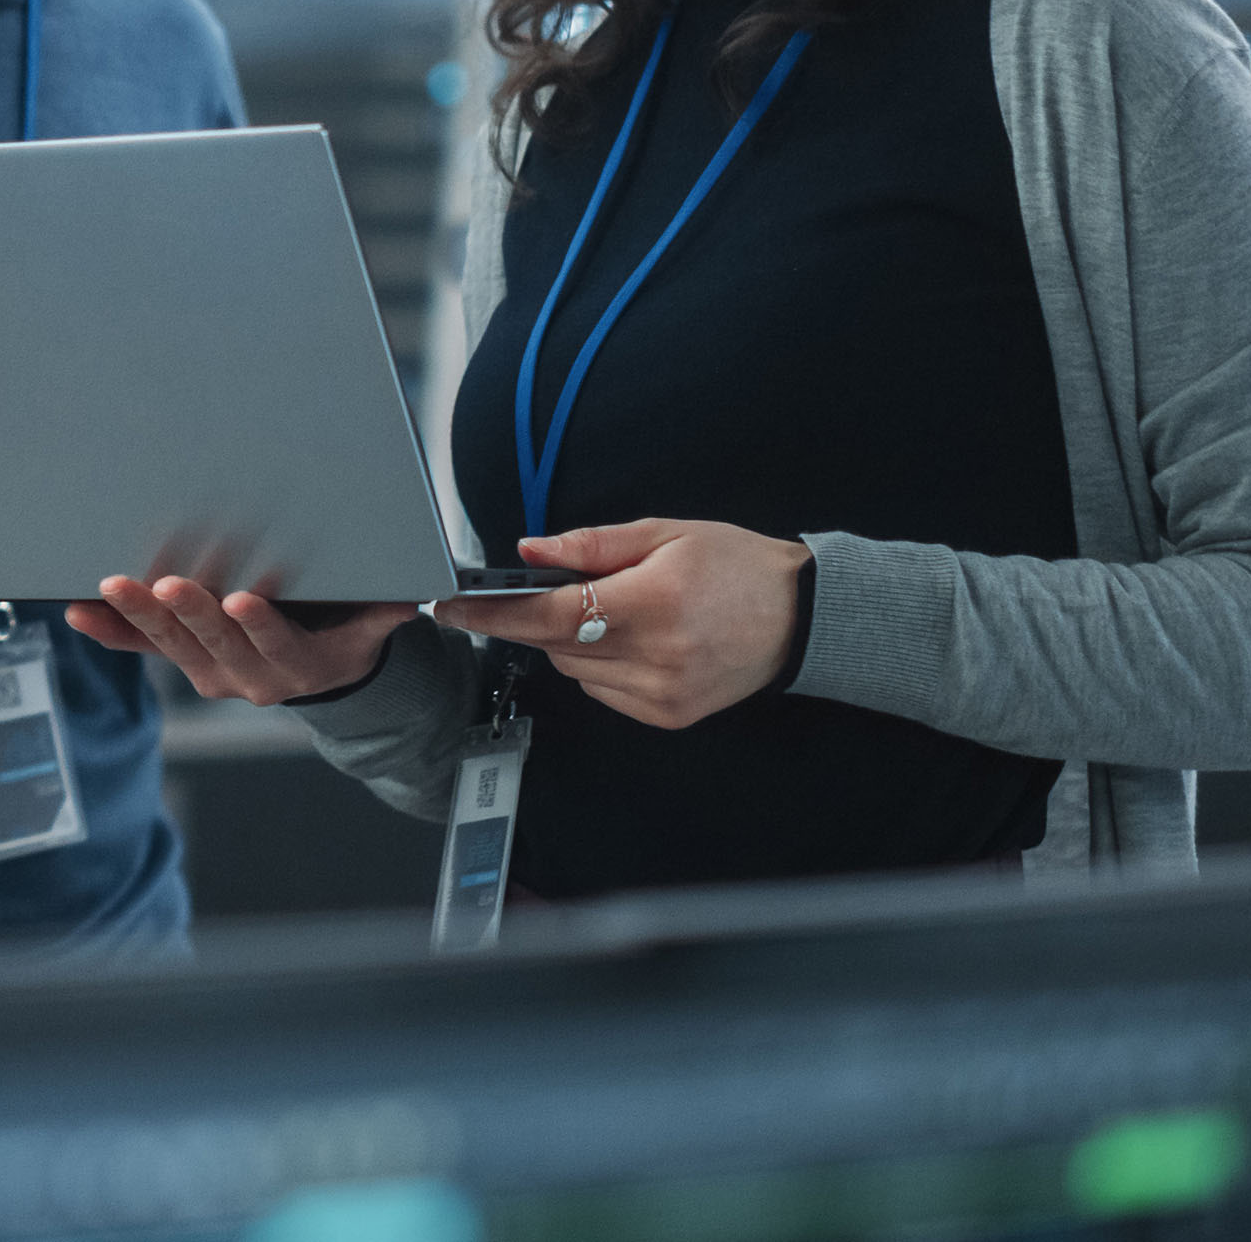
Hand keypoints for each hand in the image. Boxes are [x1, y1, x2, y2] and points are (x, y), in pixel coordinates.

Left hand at [65, 577, 415, 706]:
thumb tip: (411, 598)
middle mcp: (248, 677)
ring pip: (172, 645)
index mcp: (296, 666)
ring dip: (139, 616)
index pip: (277, 645)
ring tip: (112, 587)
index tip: (245, 601)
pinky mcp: (183, 661)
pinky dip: (110, 631)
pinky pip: (142, 649)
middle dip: (189, 612)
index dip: (260, 625)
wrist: (316, 671)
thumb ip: (382, 612)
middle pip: (215, 644)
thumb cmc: (339, 632)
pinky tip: (80, 612)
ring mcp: (211, 672)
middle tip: (168, 583)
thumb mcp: (368, 626)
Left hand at [436, 520, 806, 729]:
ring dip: (573, 641)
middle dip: (541, 616)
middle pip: (554, 644)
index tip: (451, 605)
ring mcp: (661, 694)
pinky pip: (601, 691)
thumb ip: (591, 545)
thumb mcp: (666, 533)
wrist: (799, 617)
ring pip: (573, 670)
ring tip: (621, 611)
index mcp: (653, 603)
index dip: (493, 611)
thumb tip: (530, 551)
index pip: (549, 615)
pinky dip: (600, 665)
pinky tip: (636, 641)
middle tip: (565, 588)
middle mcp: (656, 657)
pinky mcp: (666, 716)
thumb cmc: (736, 567)